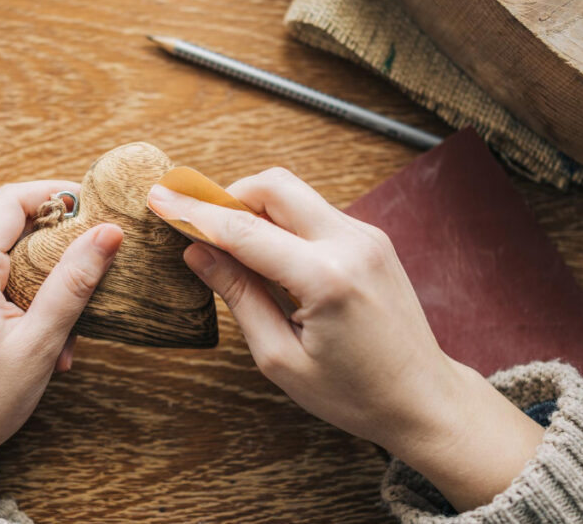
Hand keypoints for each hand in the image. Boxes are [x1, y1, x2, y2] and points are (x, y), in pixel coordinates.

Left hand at [0, 181, 123, 481]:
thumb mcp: (39, 343)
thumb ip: (74, 283)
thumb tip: (108, 232)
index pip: (13, 200)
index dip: (58, 194)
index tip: (97, 208)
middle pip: (14, 224)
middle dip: (58, 251)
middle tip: (92, 282)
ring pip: (10, 253)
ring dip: (46, 283)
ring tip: (64, 335)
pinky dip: (27, 297)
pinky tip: (43, 338)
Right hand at [148, 168, 542, 510]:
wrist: (424, 398)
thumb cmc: (354, 393)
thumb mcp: (281, 358)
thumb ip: (239, 296)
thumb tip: (197, 252)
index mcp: (326, 278)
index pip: (244, 229)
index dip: (194, 212)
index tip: (158, 199)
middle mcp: (351, 243)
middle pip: (273, 185)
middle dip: (226, 195)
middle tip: (195, 223)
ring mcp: (367, 235)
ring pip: (294, 193)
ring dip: (254, 209)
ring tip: (229, 248)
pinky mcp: (371, 238)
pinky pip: (313, 212)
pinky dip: (280, 221)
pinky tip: (267, 257)